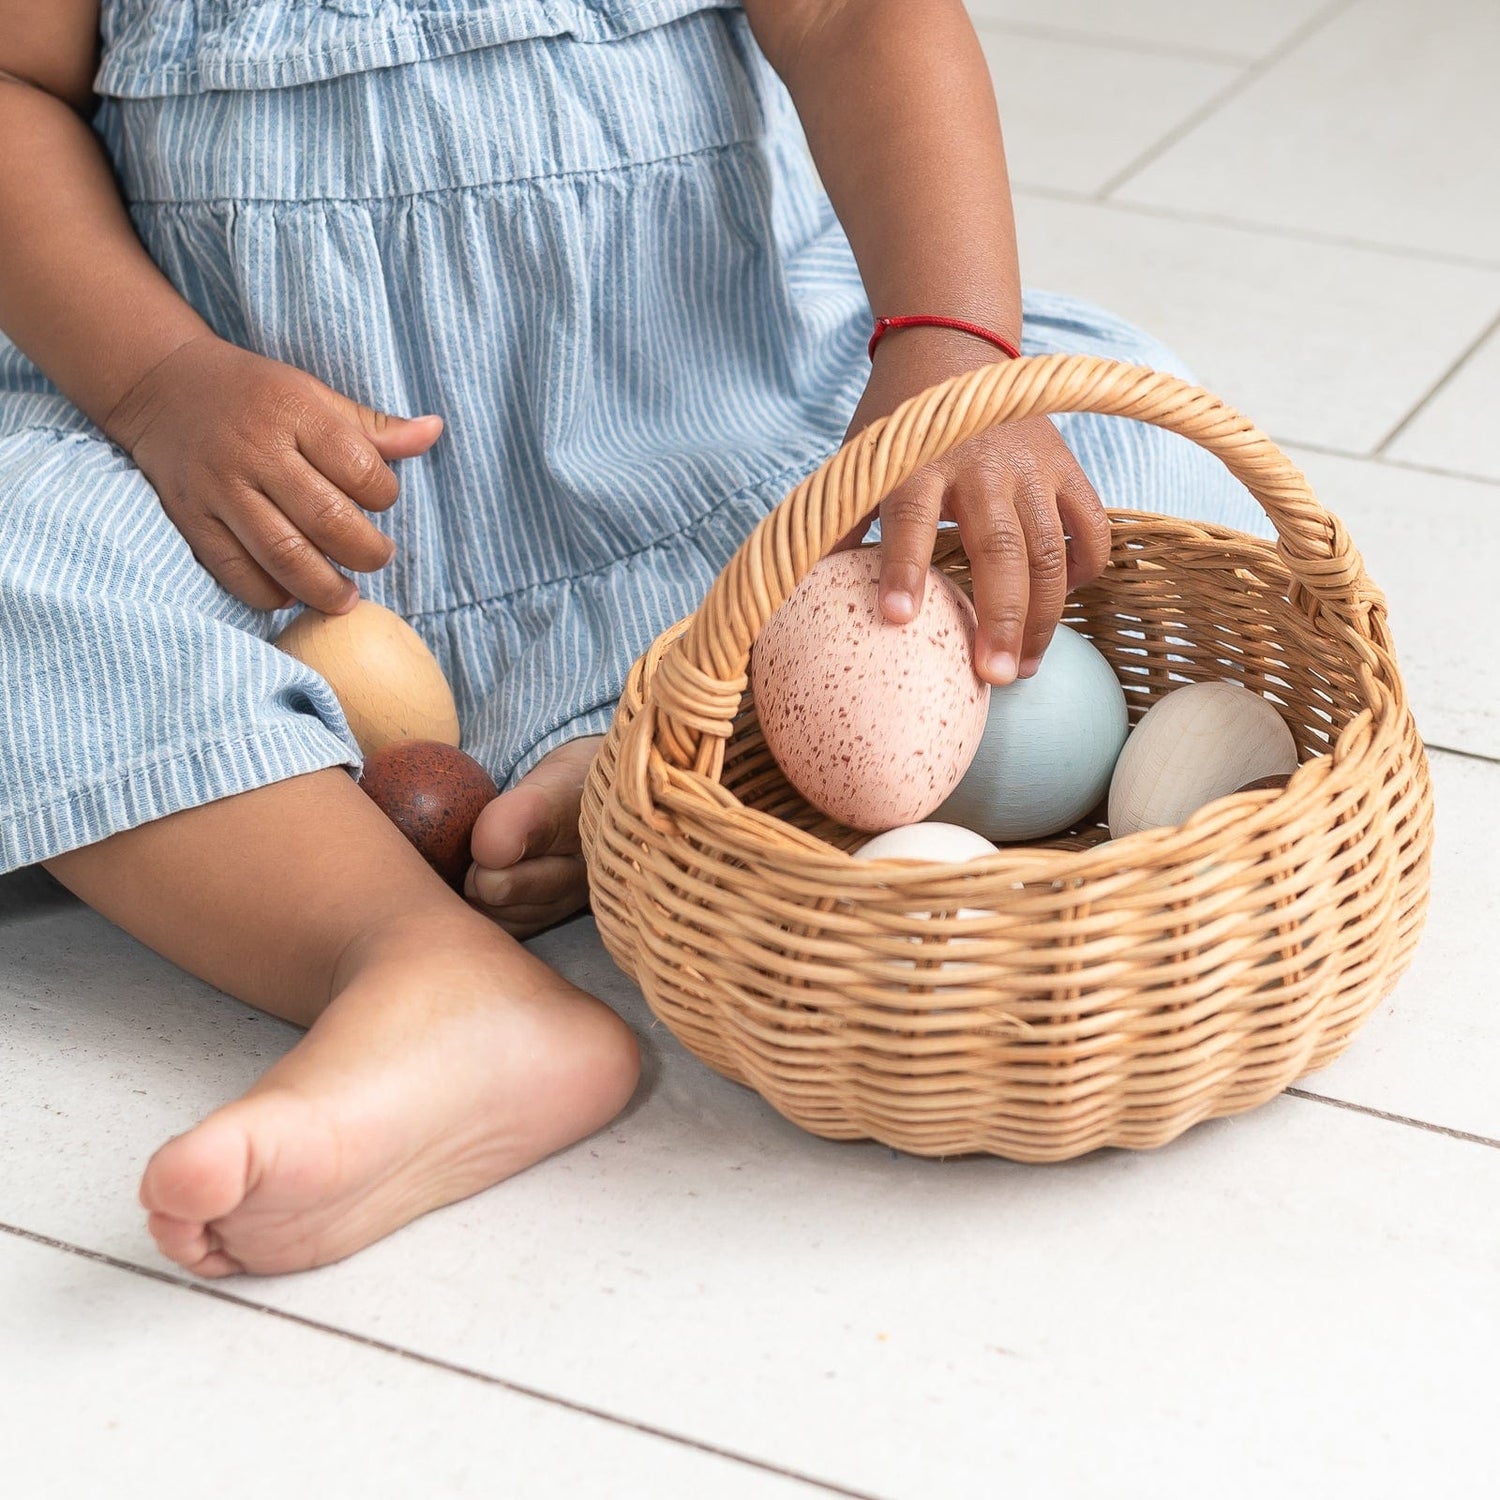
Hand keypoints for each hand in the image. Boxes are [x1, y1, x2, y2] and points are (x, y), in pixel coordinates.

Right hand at [105, 334, 442, 612]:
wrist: (161, 385)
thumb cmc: (256, 394)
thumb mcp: (313, 394)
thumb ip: (374, 426)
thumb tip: (434, 431)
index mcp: (293, 413)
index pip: (359, 469)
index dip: (384, 497)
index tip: (381, 504)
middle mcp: (254, 450)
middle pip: (326, 520)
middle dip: (365, 552)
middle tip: (377, 559)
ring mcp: (219, 487)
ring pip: (283, 554)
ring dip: (324, 587)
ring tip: (345, 597)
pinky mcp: (191, 518)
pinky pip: (236, 571)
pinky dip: (271, 593)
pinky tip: (293, 593)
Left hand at [836, 327, 1110, 683]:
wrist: (954, 351)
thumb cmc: (897, 425)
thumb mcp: (860, 463)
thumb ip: (840, 525)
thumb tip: (797, 595)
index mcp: (918, 464)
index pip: (910, 518)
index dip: (902, 568)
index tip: (897, 620)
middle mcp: (981, 467)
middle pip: (1000, 549)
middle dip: (1000, 618)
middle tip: (995, 677)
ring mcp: (1031, 467)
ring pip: (1051, 551)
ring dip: (1043, 615)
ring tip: (1026, 667)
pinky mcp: (1066, 466)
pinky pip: (1092, 527)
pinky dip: (1084, 569)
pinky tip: (1061, 602)